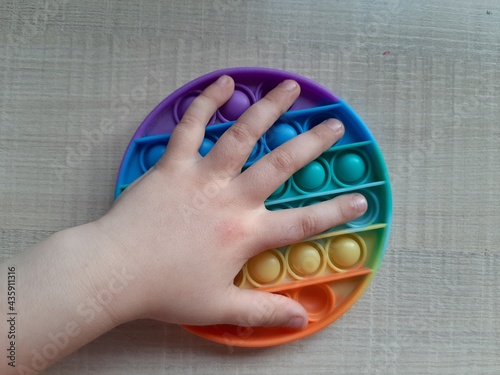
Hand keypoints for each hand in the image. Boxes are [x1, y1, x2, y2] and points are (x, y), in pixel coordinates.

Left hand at [96, 75, 367, 328]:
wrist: (116, 272)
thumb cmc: (165, 290)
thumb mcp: (220, 308)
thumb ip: (264, 311)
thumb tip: (300, 320)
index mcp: (245, 233)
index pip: (303, 223)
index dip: (336, 212)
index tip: (361, 200)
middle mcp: (231, 199)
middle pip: (280, 164)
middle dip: (312, 143)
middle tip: (334, 124)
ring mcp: (202, 177)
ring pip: (242, 134)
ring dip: (269, 109)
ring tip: (290, 88)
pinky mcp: (174, 164)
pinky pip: (192, 126)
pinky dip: (207, 102)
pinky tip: (223, 82)